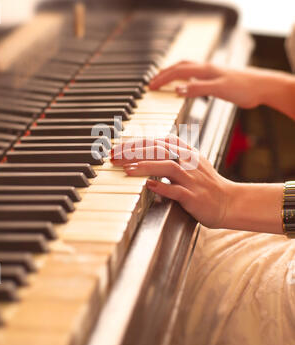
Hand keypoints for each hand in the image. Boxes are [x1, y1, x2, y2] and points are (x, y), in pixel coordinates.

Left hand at [111, 136, 232, 228]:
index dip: (137, 143)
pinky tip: (148, 185)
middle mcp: (189, 162)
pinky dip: (162, 187)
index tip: (119, 148)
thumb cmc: (207, 185)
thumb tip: (151, 148)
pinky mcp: (194, 196)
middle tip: (115, 156)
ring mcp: (192, 179)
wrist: (229, 203)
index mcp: (187, 152)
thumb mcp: (193, 162)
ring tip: (127, 169)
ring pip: (168, 166)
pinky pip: (177, 190)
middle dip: (134, 152)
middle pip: (159, 150)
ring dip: (146, 166)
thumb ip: (175, 153)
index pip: (158, 141)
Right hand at [149, 61, 267, 108]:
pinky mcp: (216, 77)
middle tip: (151, 82)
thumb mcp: (219, 90)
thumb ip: (197, 89)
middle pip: (178, 66)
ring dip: (172, 72)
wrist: (263, 86)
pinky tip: (185, 82)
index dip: (162, 78)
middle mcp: (206, 68)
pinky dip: (184, 76)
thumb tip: (177, 89)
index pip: (176, 71)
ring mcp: (211, 71)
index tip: (150, 86)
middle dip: (163, 73)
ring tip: (162, 79)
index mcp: (204, 70)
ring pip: (186, 68)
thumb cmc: (244, 88)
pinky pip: (194, 73)